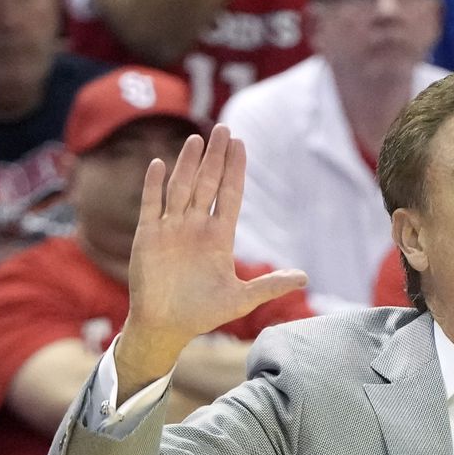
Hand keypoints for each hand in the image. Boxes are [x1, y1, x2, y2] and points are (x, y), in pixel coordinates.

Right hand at [118, 124, 307, 381]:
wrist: (167, 326)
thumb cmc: (204, 313)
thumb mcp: (242, 299)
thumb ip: (271, 285)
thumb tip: (305, 278)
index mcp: (218, 236)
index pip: (229, 195)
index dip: (235, 170)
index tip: (241, 144)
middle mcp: (195, 226)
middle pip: (207, 184)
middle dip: (216, 157)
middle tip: (224, 128)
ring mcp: (171, 228)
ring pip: (181, 188)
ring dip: (189, 164)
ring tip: (198, 139)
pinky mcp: (148, 236)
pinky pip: (150, 205)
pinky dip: (154, 185)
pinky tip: (160, 164)